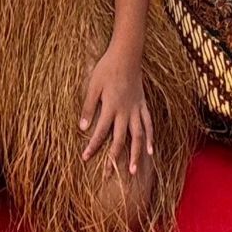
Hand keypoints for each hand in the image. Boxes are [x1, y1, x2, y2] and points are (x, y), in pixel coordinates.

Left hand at [80, 43, 153, 175]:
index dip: (92, 146)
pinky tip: (150, 151)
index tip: (85, 158)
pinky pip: (149, 124)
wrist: (126, 54)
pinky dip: (150, 138)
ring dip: (135, 155)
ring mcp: (136, 109)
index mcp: (110, 106)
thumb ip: (88, 106)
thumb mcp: (93, 85)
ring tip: (133, 172)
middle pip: (120, 140)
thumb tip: (82, 127)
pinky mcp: (143, 105)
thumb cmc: (106, 68)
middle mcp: (125, 111)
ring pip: (138, 136)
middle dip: (114, 159)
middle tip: (109, 176)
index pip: (100, 132)